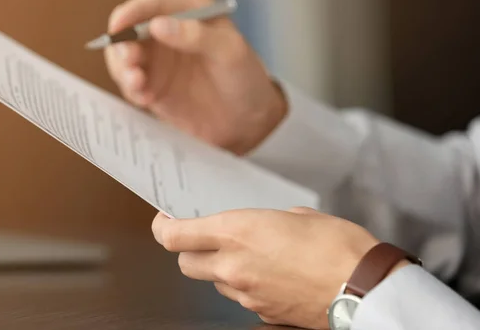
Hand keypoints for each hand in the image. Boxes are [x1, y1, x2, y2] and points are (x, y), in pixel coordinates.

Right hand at [104, 0, 285, 154]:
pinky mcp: (152, 87)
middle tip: (129, 59)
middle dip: (122, 43)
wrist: (249, 122)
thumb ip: (196, 36)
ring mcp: (158, 62)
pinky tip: (144, 97)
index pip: (152, 3)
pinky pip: (131, 84)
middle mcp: (167, 33)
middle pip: (130, 29)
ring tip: (136, 81)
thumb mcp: (230, 52)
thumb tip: (158, 25)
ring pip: (124, 57)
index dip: (132, 11)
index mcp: (188, 12)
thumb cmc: (245, 79)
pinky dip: (131, 89)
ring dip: (122, 68)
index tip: (120, 25)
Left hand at [151, 207, 380, 328]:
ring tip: (246, 255)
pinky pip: (238, 298)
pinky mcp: (262, 313)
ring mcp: (246, 294)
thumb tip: (255, 227)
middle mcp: (234, 266)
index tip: (166, 220)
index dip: (163, 227)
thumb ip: (264, 221)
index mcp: (237, 233)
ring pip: (211, 282)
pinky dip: (242, 285)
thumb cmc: (339, 246)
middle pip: (184, 263)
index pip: (174, 236)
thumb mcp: (296, 214)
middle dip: (188, 250)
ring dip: (217, 268)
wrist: (366, 289)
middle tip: (203, 237)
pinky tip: (267, 274)